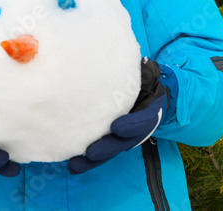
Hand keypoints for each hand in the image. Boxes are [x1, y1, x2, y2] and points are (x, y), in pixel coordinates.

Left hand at [68, 58, 169, 174]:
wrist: (140, 83)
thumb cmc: (138, 73)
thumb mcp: (142, 69)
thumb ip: (136, 69)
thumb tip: (121, 56)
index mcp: (149, 106)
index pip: (144, 119)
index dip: (132, 125)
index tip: (116, 127)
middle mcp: (138, 124)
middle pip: (125, 142)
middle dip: (108, 148)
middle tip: (91, 152)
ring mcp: (125, 134)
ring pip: (112, 150)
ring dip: (95, 160)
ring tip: (76, 164)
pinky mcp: (111, 137)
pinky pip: (102, 151)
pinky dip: (88, 160)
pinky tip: (73, 165)